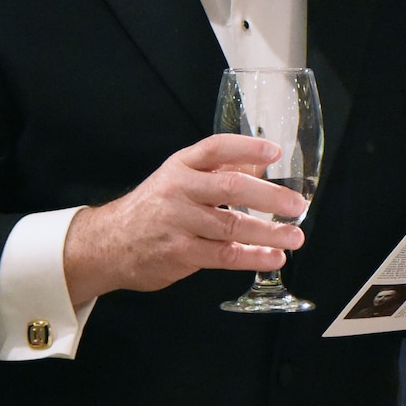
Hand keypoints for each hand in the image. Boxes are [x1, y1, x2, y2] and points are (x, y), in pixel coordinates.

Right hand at [62, 134, 308, 308]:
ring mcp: (178, 222)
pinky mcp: (180, 253)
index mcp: (181, 166)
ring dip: (269, 232)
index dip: (247, 148)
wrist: (108, 244)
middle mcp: (179, 190)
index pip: (216, 148)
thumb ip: (217, 171)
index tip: (275, 152)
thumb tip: (260, 166)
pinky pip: (223, 255)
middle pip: (230, 188)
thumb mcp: (178, 179)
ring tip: (295, 237)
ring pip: (231, 226)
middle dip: (269, 197)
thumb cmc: (152, 209)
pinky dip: (252, 257)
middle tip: (297, 204)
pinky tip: (273, 258)